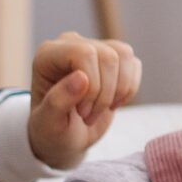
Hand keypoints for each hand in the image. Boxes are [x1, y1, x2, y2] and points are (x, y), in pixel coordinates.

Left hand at [26, 32, 140, 170]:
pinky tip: (112, 104)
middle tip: (89, 116)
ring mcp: (93, 49)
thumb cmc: (51, 131)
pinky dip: (129, 89)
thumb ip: (58, 101)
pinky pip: (133, 64)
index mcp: (48, 55)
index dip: (92, 85)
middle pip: (108, 56)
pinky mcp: (112, 58)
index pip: (84, 53)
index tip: (81, 112)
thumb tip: (81, 77)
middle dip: (105, 94)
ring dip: (119, 91)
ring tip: (100, 110)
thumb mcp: (48, 124)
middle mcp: (71, 44)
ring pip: (124, 55)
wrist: (64, 137)